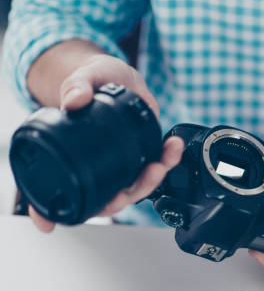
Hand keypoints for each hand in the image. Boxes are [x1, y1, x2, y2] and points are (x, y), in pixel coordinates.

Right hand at [29, 54, 183, 231]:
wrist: (115, 76)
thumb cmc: (92, 82)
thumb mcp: (82, 78)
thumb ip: (75, 87)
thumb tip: (74, 100)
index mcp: (74, 157)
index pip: (65, 191)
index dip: (62, 210)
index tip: (74, 214)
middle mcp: (98, 167)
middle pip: (110, 197)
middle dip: (126, 196)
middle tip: (135, 185)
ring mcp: (122, 164)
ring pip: (137, 186)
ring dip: (152, 180)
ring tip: (161, 162)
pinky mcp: (143, 155)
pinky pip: (156, 164)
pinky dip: (168, 159)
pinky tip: (173, 147)